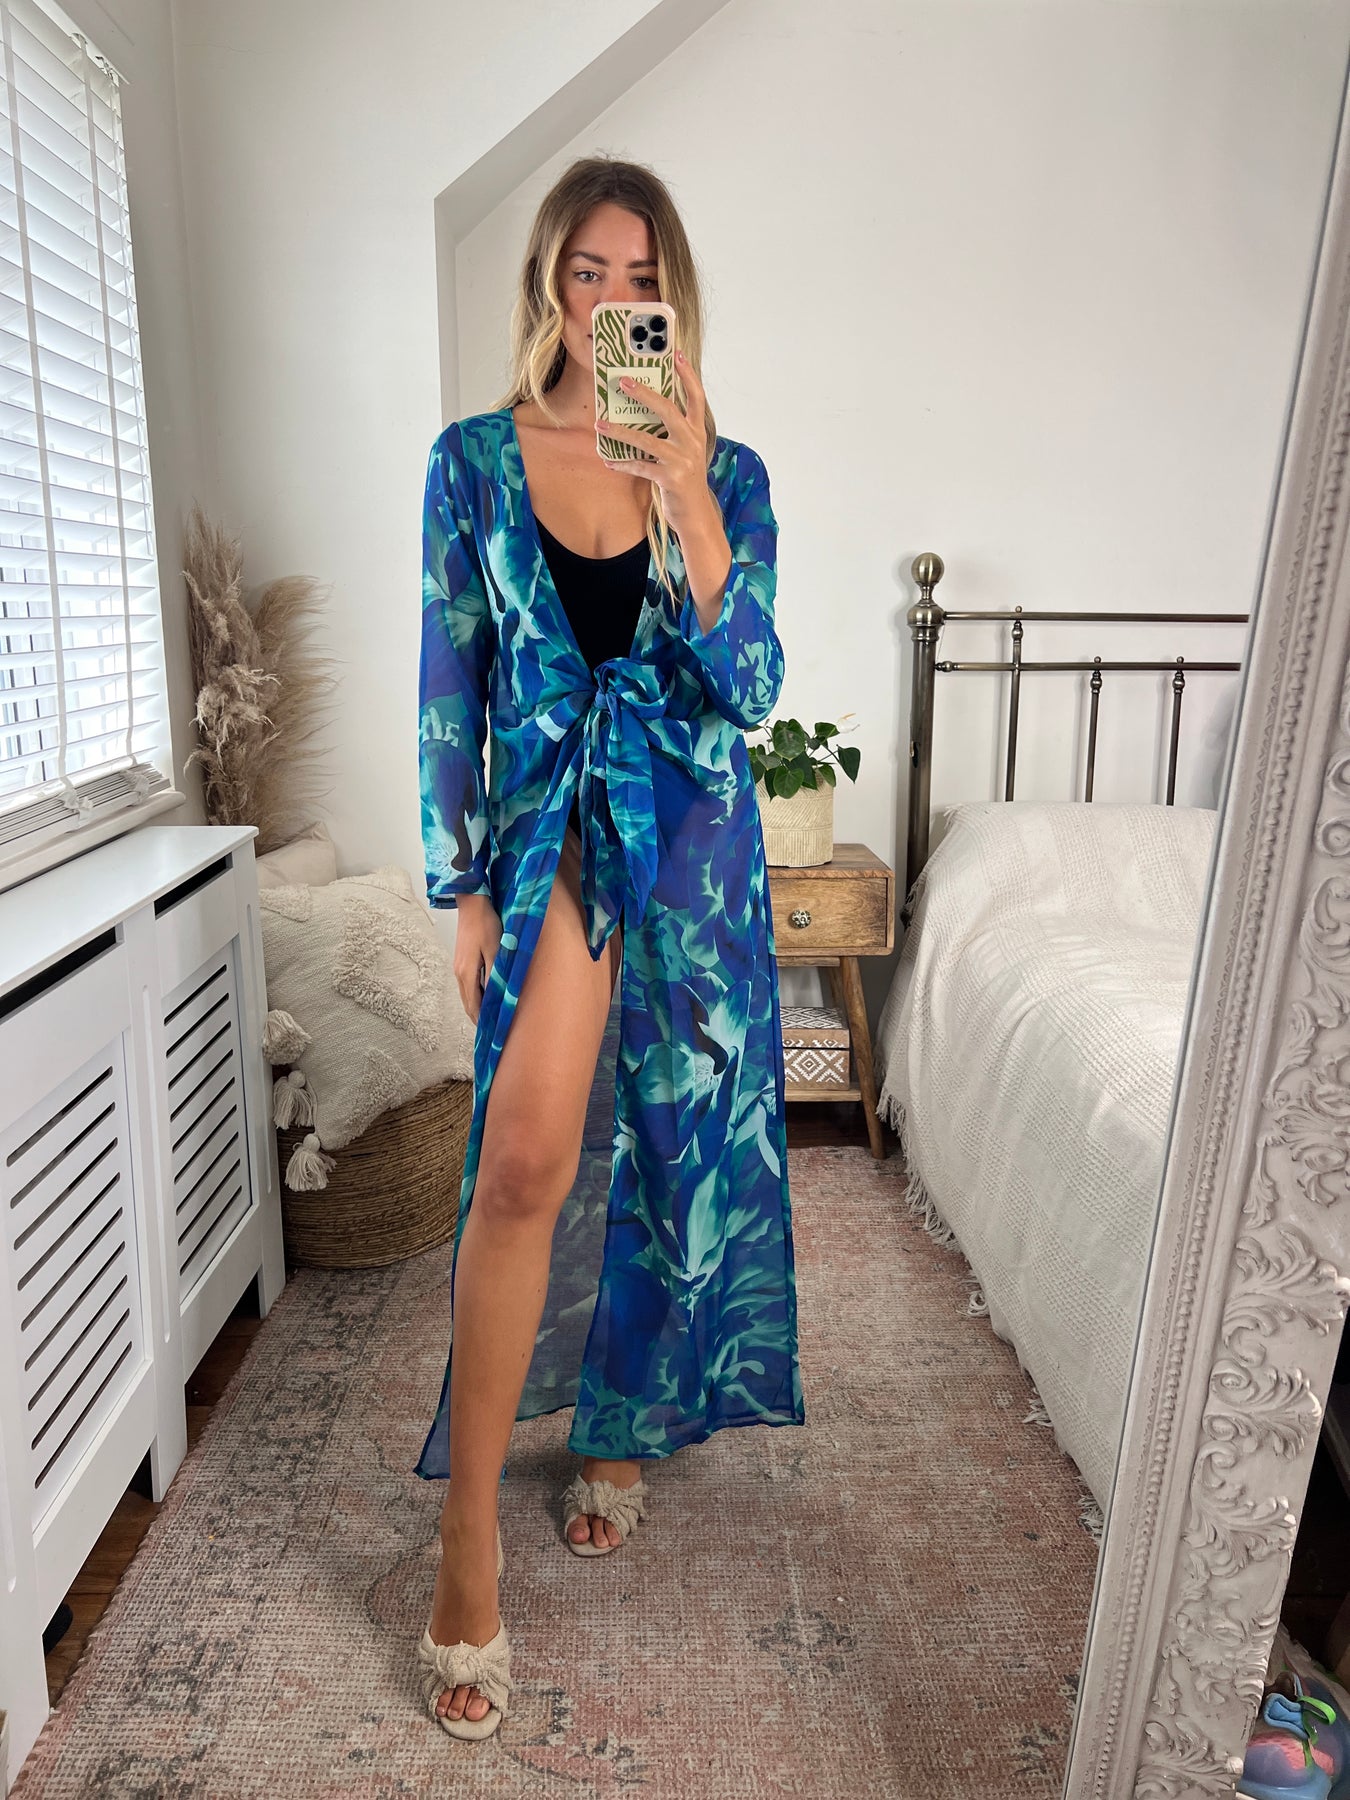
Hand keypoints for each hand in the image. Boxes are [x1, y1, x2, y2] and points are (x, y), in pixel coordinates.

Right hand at [452, 892, 500, 1024]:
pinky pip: (467, 985)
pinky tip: (483, 996)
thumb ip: (495, 973)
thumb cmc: (485, 924)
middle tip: (489, 1030)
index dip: (481, 1019)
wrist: (472, 903)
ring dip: (475, 1006)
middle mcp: (459, 973)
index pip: (473, 1004)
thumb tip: (496, 995)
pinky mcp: (461, 960)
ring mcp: (458, 966)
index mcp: (467, 973)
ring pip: (466, 994)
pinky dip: (474, 995)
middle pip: (467, 1002)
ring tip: (487, 1017)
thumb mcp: (495, 949)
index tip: (490, 1031)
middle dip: (477, 1017)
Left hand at [598, 348, 720, 542]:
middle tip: (623, 381)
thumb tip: (643, 411)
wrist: (695, 513)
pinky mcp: (671, 479)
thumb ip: (672, 432)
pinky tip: (608, 460)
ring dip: (621, 431)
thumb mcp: (684, 451)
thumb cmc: (684, 478)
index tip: (677, 354)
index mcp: (697, 432)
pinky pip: (641, 466)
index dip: (688, 375)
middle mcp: (692, 442)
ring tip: (600, 423)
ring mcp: (682, 461)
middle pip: (668, 410)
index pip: (696, 397)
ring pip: (648, 440)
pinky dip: (623, 463)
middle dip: (644, 394)